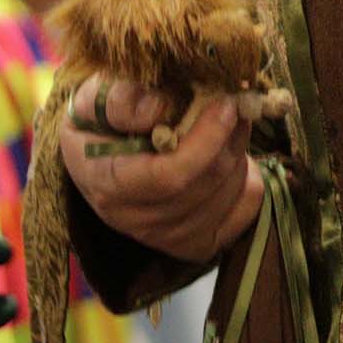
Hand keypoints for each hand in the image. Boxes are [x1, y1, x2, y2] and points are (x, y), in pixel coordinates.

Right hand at [62, 78, 260, 262]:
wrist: (96, 155)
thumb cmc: (99, 121)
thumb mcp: (94, 97)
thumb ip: (121, 100)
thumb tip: (158, 109)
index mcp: (107, 184)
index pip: (168, 177)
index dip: (206, 140)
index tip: (225, 104)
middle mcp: (134, 221)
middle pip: (204, 184)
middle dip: (228, 139)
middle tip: (233, 104)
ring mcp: (166, 238)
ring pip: (226, 196)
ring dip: (237, 155)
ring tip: (229, 127)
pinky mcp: (194, 244)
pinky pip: (241, 214)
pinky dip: (248, 182)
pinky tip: (232, 159)